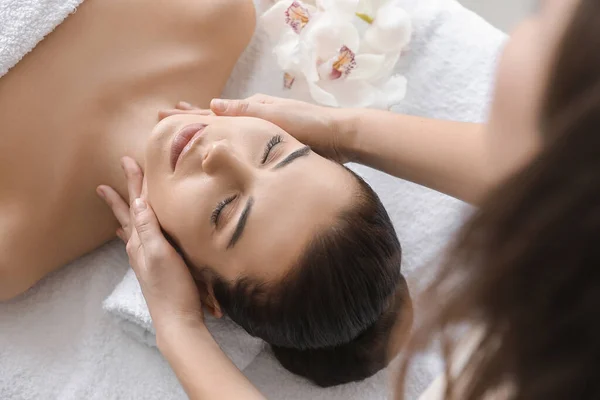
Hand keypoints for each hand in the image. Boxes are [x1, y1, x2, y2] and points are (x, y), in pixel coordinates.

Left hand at [96, 157, 203, 336]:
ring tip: (113, 199)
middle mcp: (138, 246)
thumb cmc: (172, 288)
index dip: (134, 182)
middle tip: (114, 174)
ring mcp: (145, 257)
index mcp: (140, 241)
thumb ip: (148, 228)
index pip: (136, 204)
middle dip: (123, 192)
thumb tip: (137, 201)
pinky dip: (133, 229)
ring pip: (132, 224)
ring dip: (125, 209)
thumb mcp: (161, 254)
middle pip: (130, 213)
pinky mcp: (155, 265)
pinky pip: (139, 238)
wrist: (178, 320)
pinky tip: (128, 233)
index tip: (129, 160)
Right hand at [159, 96, 349, 162]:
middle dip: (191, 121)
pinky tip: (221, 154)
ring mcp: (262, 132)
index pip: (212, 111)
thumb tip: (213, 104)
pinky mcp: (271, 147)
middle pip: (215, 119)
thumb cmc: (308, 124)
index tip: (164, 115)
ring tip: (187, 136)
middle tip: (166, 120)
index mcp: (252, 108)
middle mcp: (253, 118)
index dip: (188, 115)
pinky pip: (240, 145)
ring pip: (226, 133)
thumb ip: (245, 112)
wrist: (339, 137)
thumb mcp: (274, 116)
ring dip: (206, 134)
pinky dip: (225, 146)